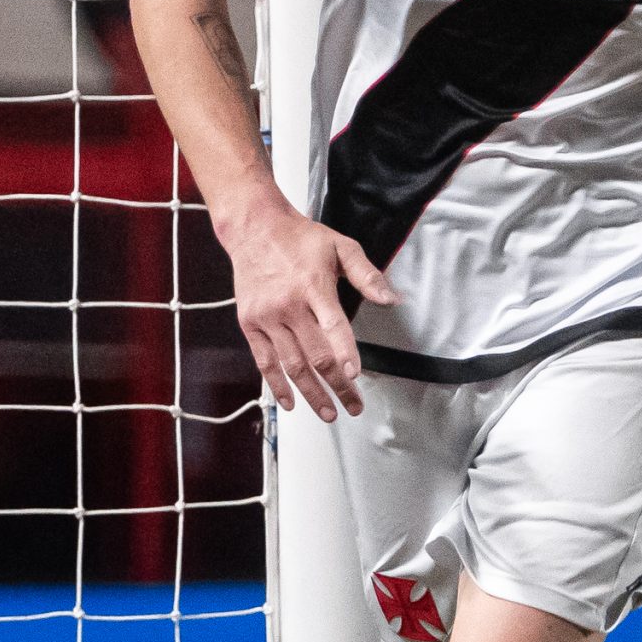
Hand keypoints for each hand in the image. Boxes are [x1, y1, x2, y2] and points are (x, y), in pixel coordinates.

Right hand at [223, 196, 395, 421]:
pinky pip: (264, 361)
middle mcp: (288, 305)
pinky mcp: (250, 324)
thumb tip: (391, 300)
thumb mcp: (340, 246)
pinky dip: (278, 385)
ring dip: (311, 393)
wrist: (254, 229)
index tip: (355, 375)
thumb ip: (367, 275)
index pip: (333, 325)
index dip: (345, 352)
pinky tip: (291, 403)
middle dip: (337, 384)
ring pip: (292, 364)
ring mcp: (267, 317)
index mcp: (313, 286)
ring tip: (329, 413)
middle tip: (353, 406)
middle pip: (315, 354)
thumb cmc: (301, 239)